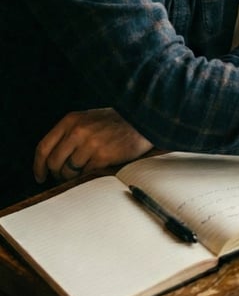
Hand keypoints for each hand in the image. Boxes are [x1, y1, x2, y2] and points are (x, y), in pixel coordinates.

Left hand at [33, 108, 152, 183]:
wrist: (143, 121)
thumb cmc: (116, 122)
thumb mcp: (90, 118)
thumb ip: (70, 132)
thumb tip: (51, 158)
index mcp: (71, 120)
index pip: (43, 147)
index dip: (38, 166)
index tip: (40, 176)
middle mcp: (78, 131)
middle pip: (54, 163)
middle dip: (57, 174)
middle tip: (65, 176)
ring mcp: (90, 144)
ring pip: (68, 171)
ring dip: (73, 176)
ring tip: (84, 171)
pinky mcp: (103, 156)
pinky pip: (85, 174)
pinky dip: (88, 175)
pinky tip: (96, 168)